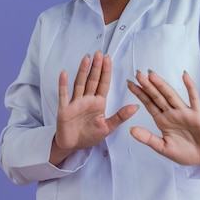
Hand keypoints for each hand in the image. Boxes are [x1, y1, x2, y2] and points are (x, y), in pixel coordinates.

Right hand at [50, 51, 138, 165]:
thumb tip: (136, 106)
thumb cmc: (89, 135)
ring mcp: (75, 103)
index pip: (103, 84)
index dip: (106, 71)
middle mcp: (87, 99)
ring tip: (86, 58)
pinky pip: (63, 95)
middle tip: (99, 53)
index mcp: (98, 103)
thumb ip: (120, 116)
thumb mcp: (108, 127)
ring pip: (79, 84)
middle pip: (92, 80)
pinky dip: (63, 84)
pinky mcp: (64, 109)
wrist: (73, 146)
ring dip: (82, 71)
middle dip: (96, 67)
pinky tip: (64, 73)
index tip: (108, 59)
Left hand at [127, 70, 199, 165]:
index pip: (149, 104)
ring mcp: (185, 112)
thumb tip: (131, 130)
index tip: (129, 83)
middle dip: (147, 86)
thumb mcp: (163, 148)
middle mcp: (172, 113)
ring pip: (171, 95)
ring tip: (152, 75)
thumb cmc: (186, 153)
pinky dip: (190, 86)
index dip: (139, 94)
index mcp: (163, 121)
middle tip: (138, 74)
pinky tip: (185, 76)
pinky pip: (194, 98)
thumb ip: (148, 138)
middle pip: (157, 97)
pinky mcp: (198, 114)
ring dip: (162, 85)